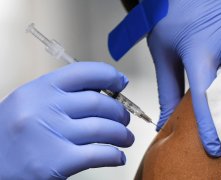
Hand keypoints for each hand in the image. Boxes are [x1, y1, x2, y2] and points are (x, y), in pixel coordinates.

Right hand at [0, 62, 133, 178]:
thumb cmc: (12, 134)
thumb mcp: (30, 103)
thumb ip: (61, 95)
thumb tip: (101, 91)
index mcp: (40, 89)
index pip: (84, 72)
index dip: (109, 75)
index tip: (121, 83)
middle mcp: (46, 108)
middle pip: (99, 102)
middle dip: (120, 112)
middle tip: (124, 119)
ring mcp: (52, 134)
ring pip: (104, 128)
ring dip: (122, 134)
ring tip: (126, 138)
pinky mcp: (57, 162)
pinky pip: (99, 154)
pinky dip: (115, 155)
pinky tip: (118, 156)